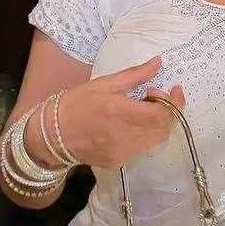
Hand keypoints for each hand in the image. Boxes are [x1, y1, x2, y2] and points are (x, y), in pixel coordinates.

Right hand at [56, 55, 185, 166]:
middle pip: (164, 128)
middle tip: (157, 99)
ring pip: (156, 140)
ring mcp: (122, 152)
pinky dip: (144, 135)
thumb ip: (134, 75)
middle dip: (169, 112)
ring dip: (158, 124)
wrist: (51, 135)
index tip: (169, 90)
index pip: (163, 113)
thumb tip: (158, 63)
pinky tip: (131, 125)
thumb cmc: (76, 104)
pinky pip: (141, 149)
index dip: (173, 102)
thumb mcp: (104, 84)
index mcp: (121, 112)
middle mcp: (125, 136)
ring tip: (144, 110)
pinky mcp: (118, 162)